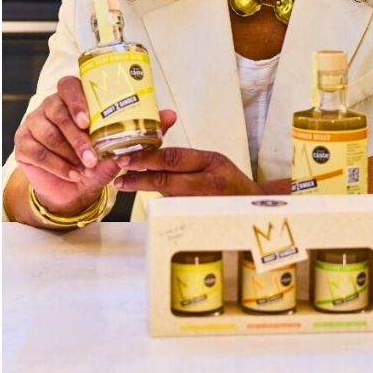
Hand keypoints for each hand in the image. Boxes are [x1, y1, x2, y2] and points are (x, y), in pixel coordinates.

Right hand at [14, 74, 176, 214]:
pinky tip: (73, 174)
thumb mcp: (118, 147)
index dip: (77, 99)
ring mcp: (34, 124)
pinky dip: (56, 166)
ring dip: (69, 154)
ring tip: (85, 169)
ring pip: (48, 133)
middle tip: (91, 156)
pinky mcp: (23, 145)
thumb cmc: (94, 161)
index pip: (69, 86)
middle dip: (76, 137)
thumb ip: (141, 130)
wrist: (72, 189)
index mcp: (72, 99)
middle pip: (57, 111)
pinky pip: (37, 152)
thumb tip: (169, 115)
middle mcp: (50, 107)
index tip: (87, 120)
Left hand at [114, 147, 261, 195]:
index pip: (173, 159)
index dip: (147, 158)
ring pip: (167, 195)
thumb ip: (185, 159)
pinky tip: (143, 194)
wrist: (252, 205)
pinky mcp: (199, 217)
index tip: (127, 159)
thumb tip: (150, 155)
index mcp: (211, 163)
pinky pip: (174, 206)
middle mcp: (208, 184)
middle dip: (139, 177)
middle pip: (167, 180)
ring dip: (144, 189)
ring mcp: (203, 203)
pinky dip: (158, 199)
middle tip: (119, 177)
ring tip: (124, 184)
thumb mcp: (212, 160)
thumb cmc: (229, 180)